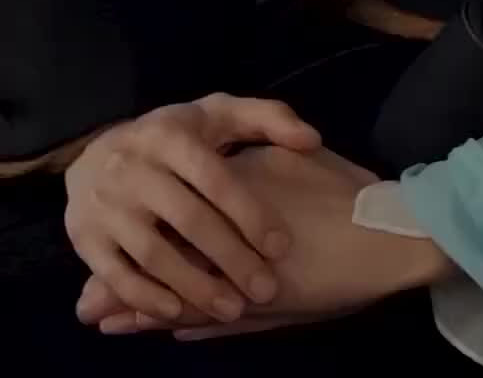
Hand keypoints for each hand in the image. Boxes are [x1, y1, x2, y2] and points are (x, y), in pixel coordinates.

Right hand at [67, 93, 320, 327]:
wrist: (94, 153)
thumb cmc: (173, 136)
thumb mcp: (217, 115)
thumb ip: (268, 119)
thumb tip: (312, 140)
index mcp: (172, 135)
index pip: (215, 178)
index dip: (249, 213)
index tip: (280, 246)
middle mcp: (135, 168)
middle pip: (188, 220)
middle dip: (231, 258)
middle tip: (266, 289)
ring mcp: (107, 206)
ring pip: (154, 254)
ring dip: (195, 286)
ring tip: (233, 309)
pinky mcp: (86, 238)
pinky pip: (118, 275)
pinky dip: (148, 297)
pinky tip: (179, 313)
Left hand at [77, 147, 452, 339]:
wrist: (384, 233)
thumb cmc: (338, 191)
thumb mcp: (288, 161)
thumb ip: (247, 162)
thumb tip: (207, 159)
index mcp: (233, 202)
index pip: (173, 220)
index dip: (137, 236)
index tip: (104, 244)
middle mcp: (231, 245)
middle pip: (167, 264)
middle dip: (126, 284)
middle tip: (85, 306)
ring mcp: (246, 282)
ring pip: (183, 301)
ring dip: (144, 313)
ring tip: (107, 324)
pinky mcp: (265, 308)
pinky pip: (214, 323)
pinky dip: (186, 326)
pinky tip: (166, 335)